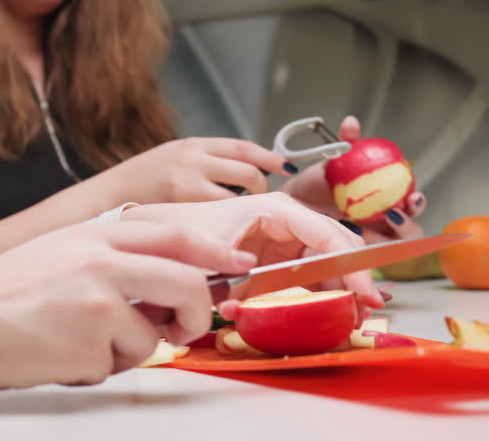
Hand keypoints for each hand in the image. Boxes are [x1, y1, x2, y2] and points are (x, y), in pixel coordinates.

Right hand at [0, 220, 255, 388]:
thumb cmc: (4, 291)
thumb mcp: (59, 250)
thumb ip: (110, 256)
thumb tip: (162, 283)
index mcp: (93, 235)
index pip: (171, 233)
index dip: (210, 248)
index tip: (234, 261)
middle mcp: (102, 262)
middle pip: (185, 283)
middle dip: (197, 312)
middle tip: (188, 327)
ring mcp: (100, 303)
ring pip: (153, 336)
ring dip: (128, 350)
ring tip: (84, 343)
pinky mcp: (92, 344)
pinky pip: (119, 366)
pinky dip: (97, 368)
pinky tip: (62, 355)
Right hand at [97, 137, 292, 205]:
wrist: (102, 199)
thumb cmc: (136, 185)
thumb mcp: (169, 160)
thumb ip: (202, 163)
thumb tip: (242, 176)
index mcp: (190, 145)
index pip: (243, 147)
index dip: (270, 158)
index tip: (286, 167)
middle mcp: (192, 159)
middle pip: (249, 173)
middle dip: (262, 190)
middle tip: (260, 203)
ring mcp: (187, 183)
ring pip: (238, 197)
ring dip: (247, 210)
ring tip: (240, 219)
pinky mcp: (182, 207)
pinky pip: (220, 217)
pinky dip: (227, 224)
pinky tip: (222, 231)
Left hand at [123, 192, 384, 319]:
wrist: (156, 235)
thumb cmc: (179, 233)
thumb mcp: (202, 249)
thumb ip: (229, 270)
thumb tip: (252, 291)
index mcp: (272, 209)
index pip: (326, 234)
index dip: (350, 264)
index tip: (365, 293)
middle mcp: (284, 220)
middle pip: (335, 246)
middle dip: (355, 276)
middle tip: (368, 308)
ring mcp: (281, 239)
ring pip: (326, 262)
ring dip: (341, 288)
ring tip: (354, 315)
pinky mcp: (275, 258)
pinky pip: (307, 276)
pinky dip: (319, 294)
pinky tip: (330, 312)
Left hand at [278, 115, 426, 242]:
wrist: (288, 204)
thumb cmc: (314, 185)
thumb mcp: (331, 164)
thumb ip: (346, 145)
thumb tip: (351, 123)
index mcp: (384, 200)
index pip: (412, 203)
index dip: (417, 202)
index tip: (412, 196)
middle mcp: (380, 222)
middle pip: (410, 231)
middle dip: (408, 225)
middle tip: (393, 214)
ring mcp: (366, 239)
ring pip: (389, 247)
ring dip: (381, 239)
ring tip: (363, 229)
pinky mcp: (350, 252)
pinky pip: (362, 256)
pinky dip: (359, 249)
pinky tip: (347, 237)